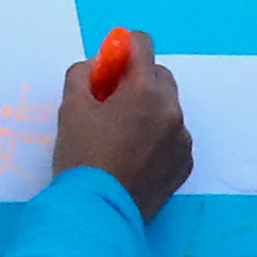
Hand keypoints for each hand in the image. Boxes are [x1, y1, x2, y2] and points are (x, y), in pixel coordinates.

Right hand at [52, 47, 193, 219]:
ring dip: (148, 109)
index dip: (122, 49)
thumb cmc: (81, 156)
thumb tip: (98, 65)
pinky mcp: (185, 163)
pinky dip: (158, 137)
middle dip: (137, 80)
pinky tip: (134, 157)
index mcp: (144, 91)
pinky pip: (173, 136)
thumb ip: (82, 74)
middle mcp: (171, 110)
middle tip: (111, 102)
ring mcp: (182, 139)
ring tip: (122, 136)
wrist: (98, 211)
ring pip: (167, 107)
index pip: (142, 44)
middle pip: (159, 75)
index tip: (109, 65)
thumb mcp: (70, 107)